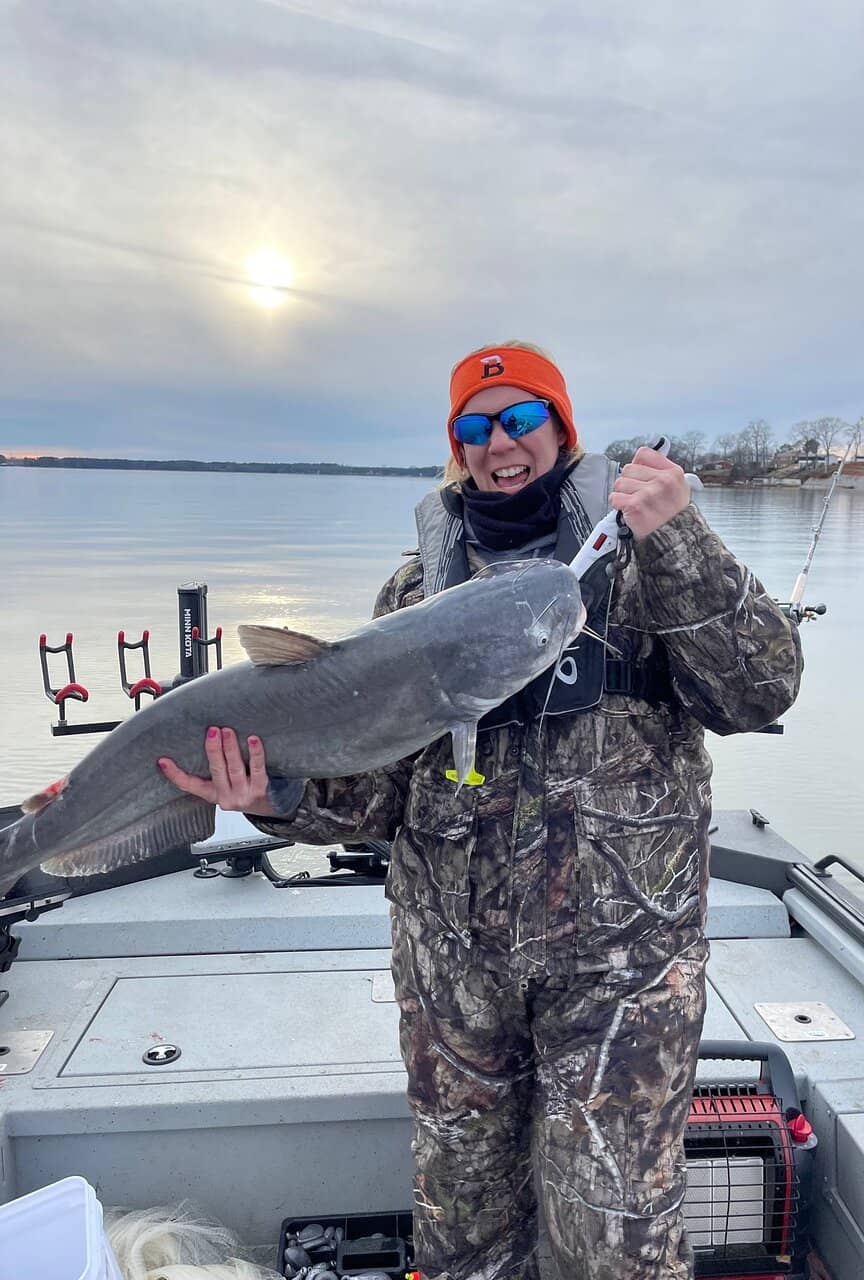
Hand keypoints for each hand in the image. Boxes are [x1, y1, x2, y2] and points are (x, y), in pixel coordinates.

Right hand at [158, 726, 278, 816]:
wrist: (270, 807)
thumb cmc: (244, 789)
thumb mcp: (225, 784)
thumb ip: (216, 767)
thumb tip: (207, 737)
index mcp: (212, 793)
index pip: (189, 785)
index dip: (175, 774)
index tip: (163, 760)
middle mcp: (226, 796)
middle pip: (216, 771)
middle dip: (213, 750)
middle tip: (211, 731)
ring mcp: (243, 794)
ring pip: (235, 769)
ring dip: (230, 749)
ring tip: (227, 731)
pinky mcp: (260, 790)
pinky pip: (258, 769)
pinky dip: (256, 754)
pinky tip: (253, 740)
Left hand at [609, 447, 690, 539]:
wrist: (674, 540)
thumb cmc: (674, 516)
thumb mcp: (678, 488)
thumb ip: (661, 472)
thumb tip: (640, 460)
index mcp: (673, 473)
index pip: (644, 454)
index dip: (637, 464)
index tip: (639, 474)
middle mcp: (662, 481)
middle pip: (628, 468)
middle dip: (629, 482)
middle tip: (637, 495)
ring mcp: (648, 493)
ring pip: (619, 483)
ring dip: (623, 494)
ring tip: (634, 504)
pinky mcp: (635, 506)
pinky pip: (615, 497)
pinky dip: (618, 505)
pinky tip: (629, 510)